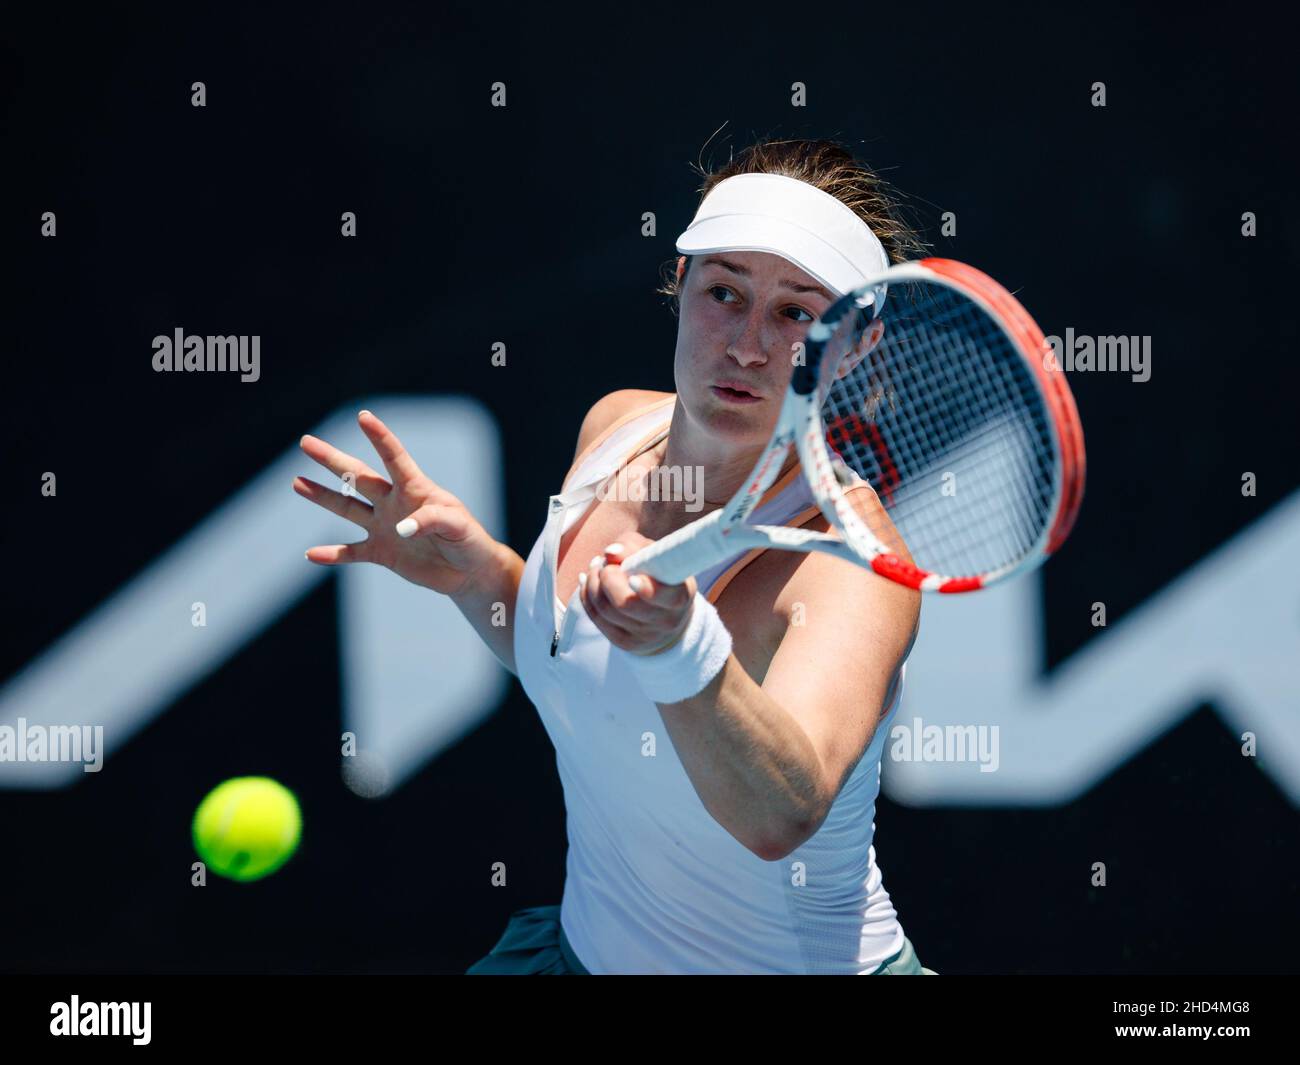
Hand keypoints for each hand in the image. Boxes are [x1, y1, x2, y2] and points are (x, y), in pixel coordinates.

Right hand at [294, 409, 501, 597]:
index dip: (380, 437)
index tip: (363, 416)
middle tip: (306, 442)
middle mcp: (394, 503)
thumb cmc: (468, 540)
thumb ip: (432, 520)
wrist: (468, 570)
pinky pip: (351, 552)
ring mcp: (384, 527)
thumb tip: (400, 529)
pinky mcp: (382, 553)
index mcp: (415, 489)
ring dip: (322, 496)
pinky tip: (311, 554)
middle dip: (332, 460)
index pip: (395, 458)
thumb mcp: (458, 526)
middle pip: (358, 477)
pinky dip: (332, 554)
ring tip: (297, 482)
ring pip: (347, 508)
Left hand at [579, 531, 696, 655]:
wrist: (666, 614)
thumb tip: (610, 553)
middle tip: (604, 562)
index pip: (666, 597)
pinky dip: (586, 595)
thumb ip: (633, 547)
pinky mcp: (624, 641)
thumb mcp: (654, 554)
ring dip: (593, 583)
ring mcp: (644, 635)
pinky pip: (596, 618)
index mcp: (679, 597)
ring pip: (605, 610)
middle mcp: (665, 621)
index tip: (633, 578)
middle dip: (607, 578)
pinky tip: (588, 581)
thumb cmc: (659, 575)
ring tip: (596, 567)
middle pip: (625, 604)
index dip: (648, 589)